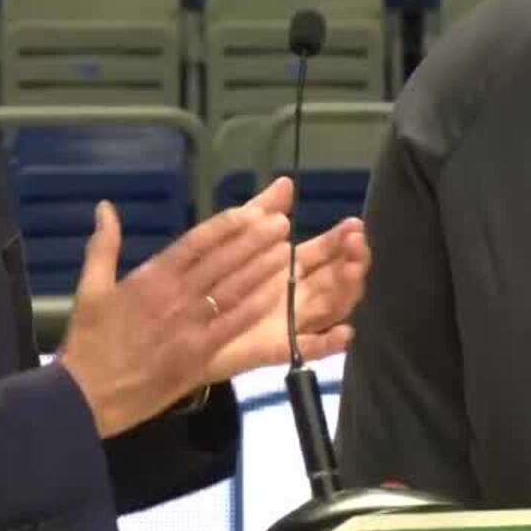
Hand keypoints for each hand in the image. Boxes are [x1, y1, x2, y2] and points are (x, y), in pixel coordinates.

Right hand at [57, 197, 291, 437]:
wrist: (85, 397)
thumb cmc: (89, 343)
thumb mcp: (90, 289)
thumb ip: (103, 246)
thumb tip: (105, 208)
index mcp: (151, 278)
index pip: (195, 243)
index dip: (226, 226)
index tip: (251, 211)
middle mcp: (175, 297)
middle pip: (222, 262)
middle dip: (254, 240)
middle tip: (281, 222)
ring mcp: (189, 326)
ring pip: (233, 290)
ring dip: (261, 268)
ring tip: (286, 249)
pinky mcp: (199, 355)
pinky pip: (233, 326)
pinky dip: (255, 307)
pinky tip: (276, 294)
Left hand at [202, 176, 371, 379]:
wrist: (174, 324)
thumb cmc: (206, 279)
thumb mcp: (234, 238)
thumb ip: (262, 211)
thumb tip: (286, 182)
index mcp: (290, 268)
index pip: (327, 253)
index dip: (342, 240)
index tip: (354, 225)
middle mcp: (296, 295)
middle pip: (336, 279)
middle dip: (351, 260)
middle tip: (357, 243)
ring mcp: (289, 323)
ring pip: (329, 307)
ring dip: (346, 290)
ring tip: (352, 270)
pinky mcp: (274, 348)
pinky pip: (306, 349)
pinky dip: (328, 344)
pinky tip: (344, 334)